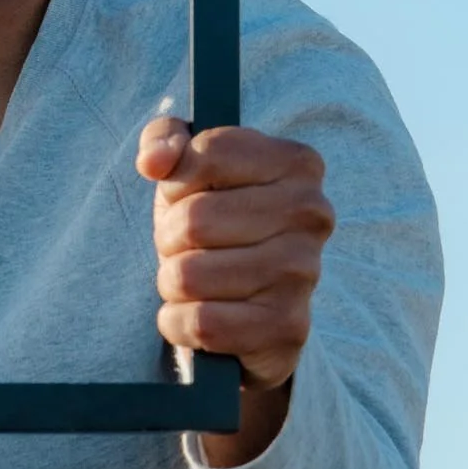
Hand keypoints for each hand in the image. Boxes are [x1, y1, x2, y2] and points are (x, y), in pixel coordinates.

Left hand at [136, 120, 334, 466]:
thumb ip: (163, 140)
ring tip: (197, 280)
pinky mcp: (288, 328)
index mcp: (298, 163)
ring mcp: (305, 273)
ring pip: (189, 274)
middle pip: (193, 219)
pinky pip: (201, 323)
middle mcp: (313, 214)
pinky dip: (179, 322)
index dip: (177, 181)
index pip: (207, 154)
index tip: (188, 194)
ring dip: (174, 282)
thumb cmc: (210, 223)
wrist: (241, 308)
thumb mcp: (185, 170)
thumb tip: (154, 161)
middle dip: (170, 238)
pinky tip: (199, 315)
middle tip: (188, 247)